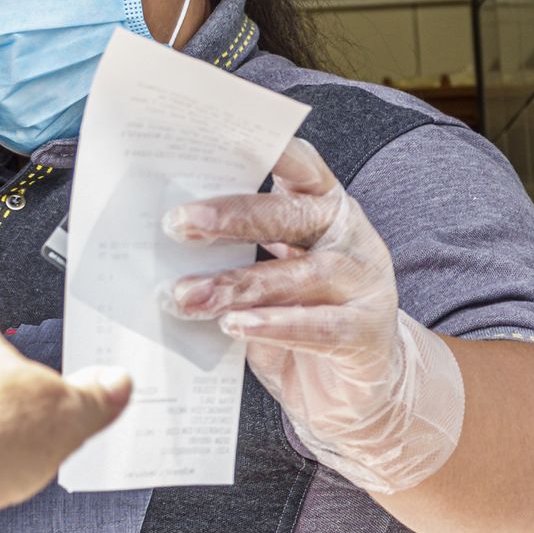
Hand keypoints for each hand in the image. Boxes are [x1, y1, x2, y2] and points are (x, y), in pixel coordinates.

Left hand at [162, 140, 464, 495]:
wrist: (357, 392)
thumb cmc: (301, 324)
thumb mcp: (269, 281)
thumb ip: (237, 258)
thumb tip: (165, 247)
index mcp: (325, 211)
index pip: (301, 167)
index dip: (269, 151)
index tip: (220, 141)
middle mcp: (350, 238)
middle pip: (292, 216)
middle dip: (231, 217)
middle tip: (179, 224)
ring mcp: (365, 284)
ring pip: (299, 275)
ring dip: (238, 284)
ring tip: (187, 296)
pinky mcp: (367, 333)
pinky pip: (317, 326)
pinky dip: (274, 325)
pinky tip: (236, 326)